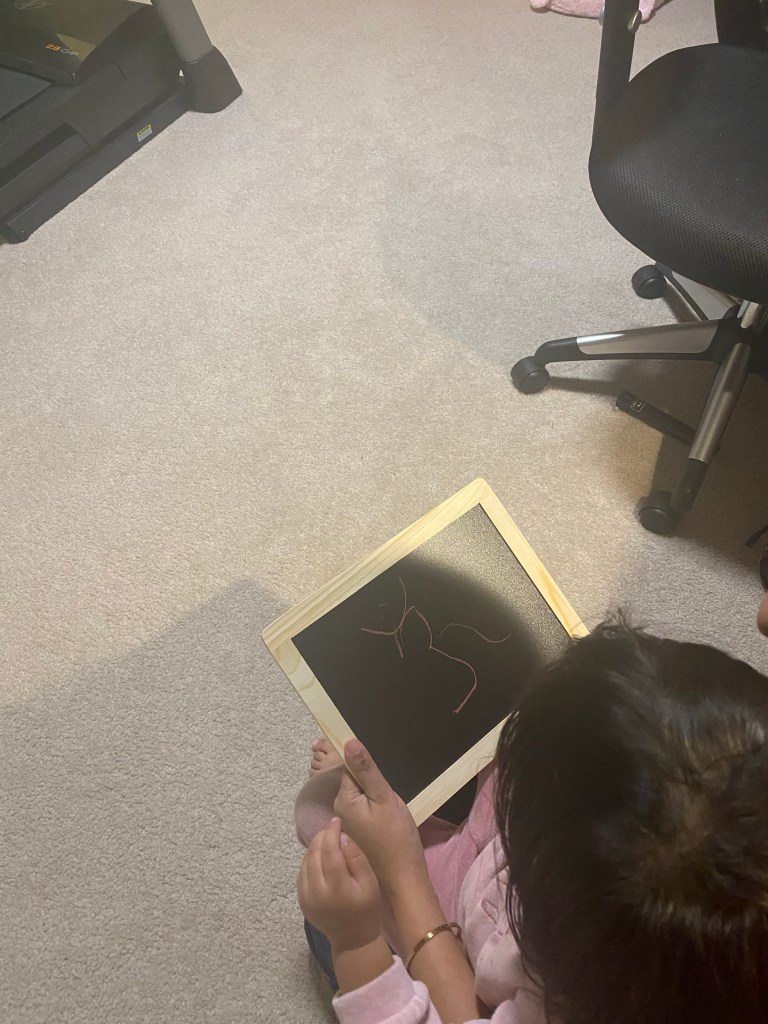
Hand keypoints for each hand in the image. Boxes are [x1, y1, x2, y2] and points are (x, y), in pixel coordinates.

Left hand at [297, 817, 382, 952]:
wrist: (353, 940)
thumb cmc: (367, 909)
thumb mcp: (370, 883)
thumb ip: (357, 858)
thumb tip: (342, 837)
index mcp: (337, 888)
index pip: (329, 851)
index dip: (331, 832)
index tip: (337, 820)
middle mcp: (317, 892)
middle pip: (315, 853)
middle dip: (322, 836)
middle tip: (333, 828)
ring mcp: (306, 897)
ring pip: (306, 861)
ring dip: (315, 846)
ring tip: (327, 839)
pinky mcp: (301, 900)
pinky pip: (302, 872)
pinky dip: (310, 859)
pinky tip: (320, 855)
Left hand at [333, 739, 427, 896]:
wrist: (404, 873)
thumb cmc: (396, 835)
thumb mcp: (384, 797)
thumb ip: (367, 770)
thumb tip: (349, 742)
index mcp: (344, 799)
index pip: (351, 767)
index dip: (367, 765)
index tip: (381, 771)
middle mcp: (341, 808)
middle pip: (356, 779)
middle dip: (374, 780)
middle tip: (390, 794)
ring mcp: (350, 820)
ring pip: (363, 793)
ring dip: (377, 793)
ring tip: (391, 806)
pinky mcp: (360, 828)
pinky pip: (367, 806)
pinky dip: (378, 805)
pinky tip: (390, 815)